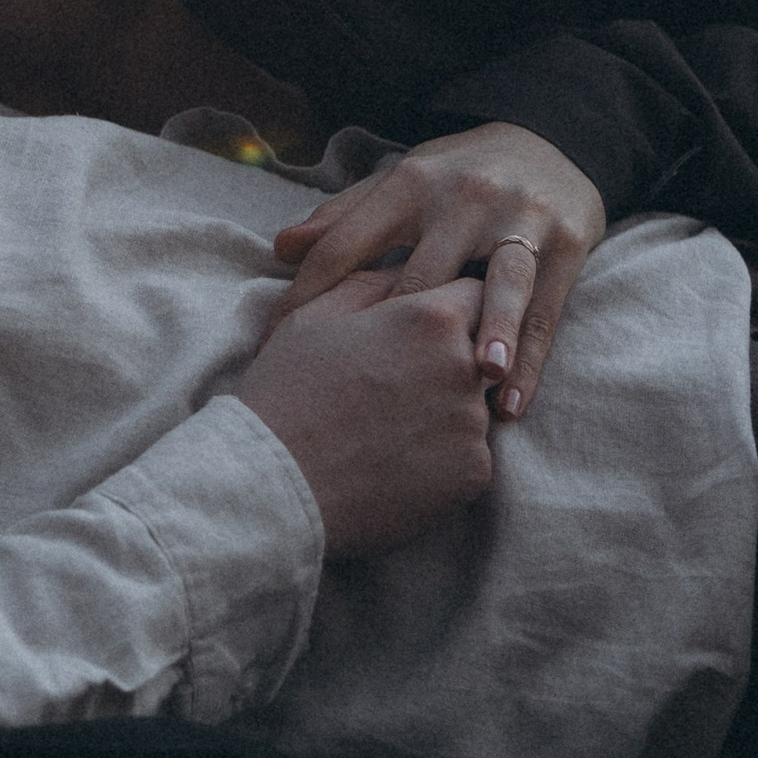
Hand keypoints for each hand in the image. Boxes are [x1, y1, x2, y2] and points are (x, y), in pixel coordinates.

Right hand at [236, 266, 494, 557]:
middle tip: (399, 386)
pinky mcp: (473, 474)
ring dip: (447, 413)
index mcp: (431, 317)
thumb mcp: (315, 316)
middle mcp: (465, 365)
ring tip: (387, 430)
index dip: (450, 311)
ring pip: (475, 407)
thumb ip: (371, 284)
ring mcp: (473, 424)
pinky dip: (442, 460)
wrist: (275, 484)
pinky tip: (395, 463)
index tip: (424, 331)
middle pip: (482, 353)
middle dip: (452, 362)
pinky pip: (469, 456)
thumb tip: (401, 273)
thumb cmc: (287, 393)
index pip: (475, 295)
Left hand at [269, 123, 602, 420]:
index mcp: (411, 182)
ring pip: (503, 283)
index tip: (277, 347)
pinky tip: (513, 402)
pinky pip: (545, 310)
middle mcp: (464, 197)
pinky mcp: (566, 243)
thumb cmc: (458, 175)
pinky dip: (529, 359)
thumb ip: (345, 215)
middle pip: (422, 273)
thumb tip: (281, 248)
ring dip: (492, 331)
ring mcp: (520, 218)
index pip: (348, 245)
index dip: (308, 296)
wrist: (552, 140)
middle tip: (364, 396)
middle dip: (394, 332)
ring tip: (479, 377)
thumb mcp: (403, 181)